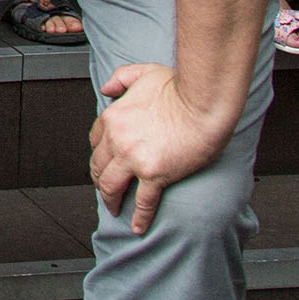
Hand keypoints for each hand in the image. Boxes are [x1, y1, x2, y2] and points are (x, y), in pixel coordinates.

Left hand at [91, 63, 239, 234]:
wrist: (202, 103)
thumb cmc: (179, 88)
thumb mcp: (143, 72)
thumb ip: (121, 78)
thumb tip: (107, 89)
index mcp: (113, 118)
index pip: (96, 142)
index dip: (100, 155)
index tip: (104, 163)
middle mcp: (117, 139)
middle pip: (98, 166)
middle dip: (99, 180)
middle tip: (104, 189)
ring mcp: (133, 158)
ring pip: (111, 185)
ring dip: (110, 200)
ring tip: (114, 208)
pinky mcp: (155, 174)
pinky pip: (142, 201)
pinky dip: (138, 216)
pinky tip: (137, 226)